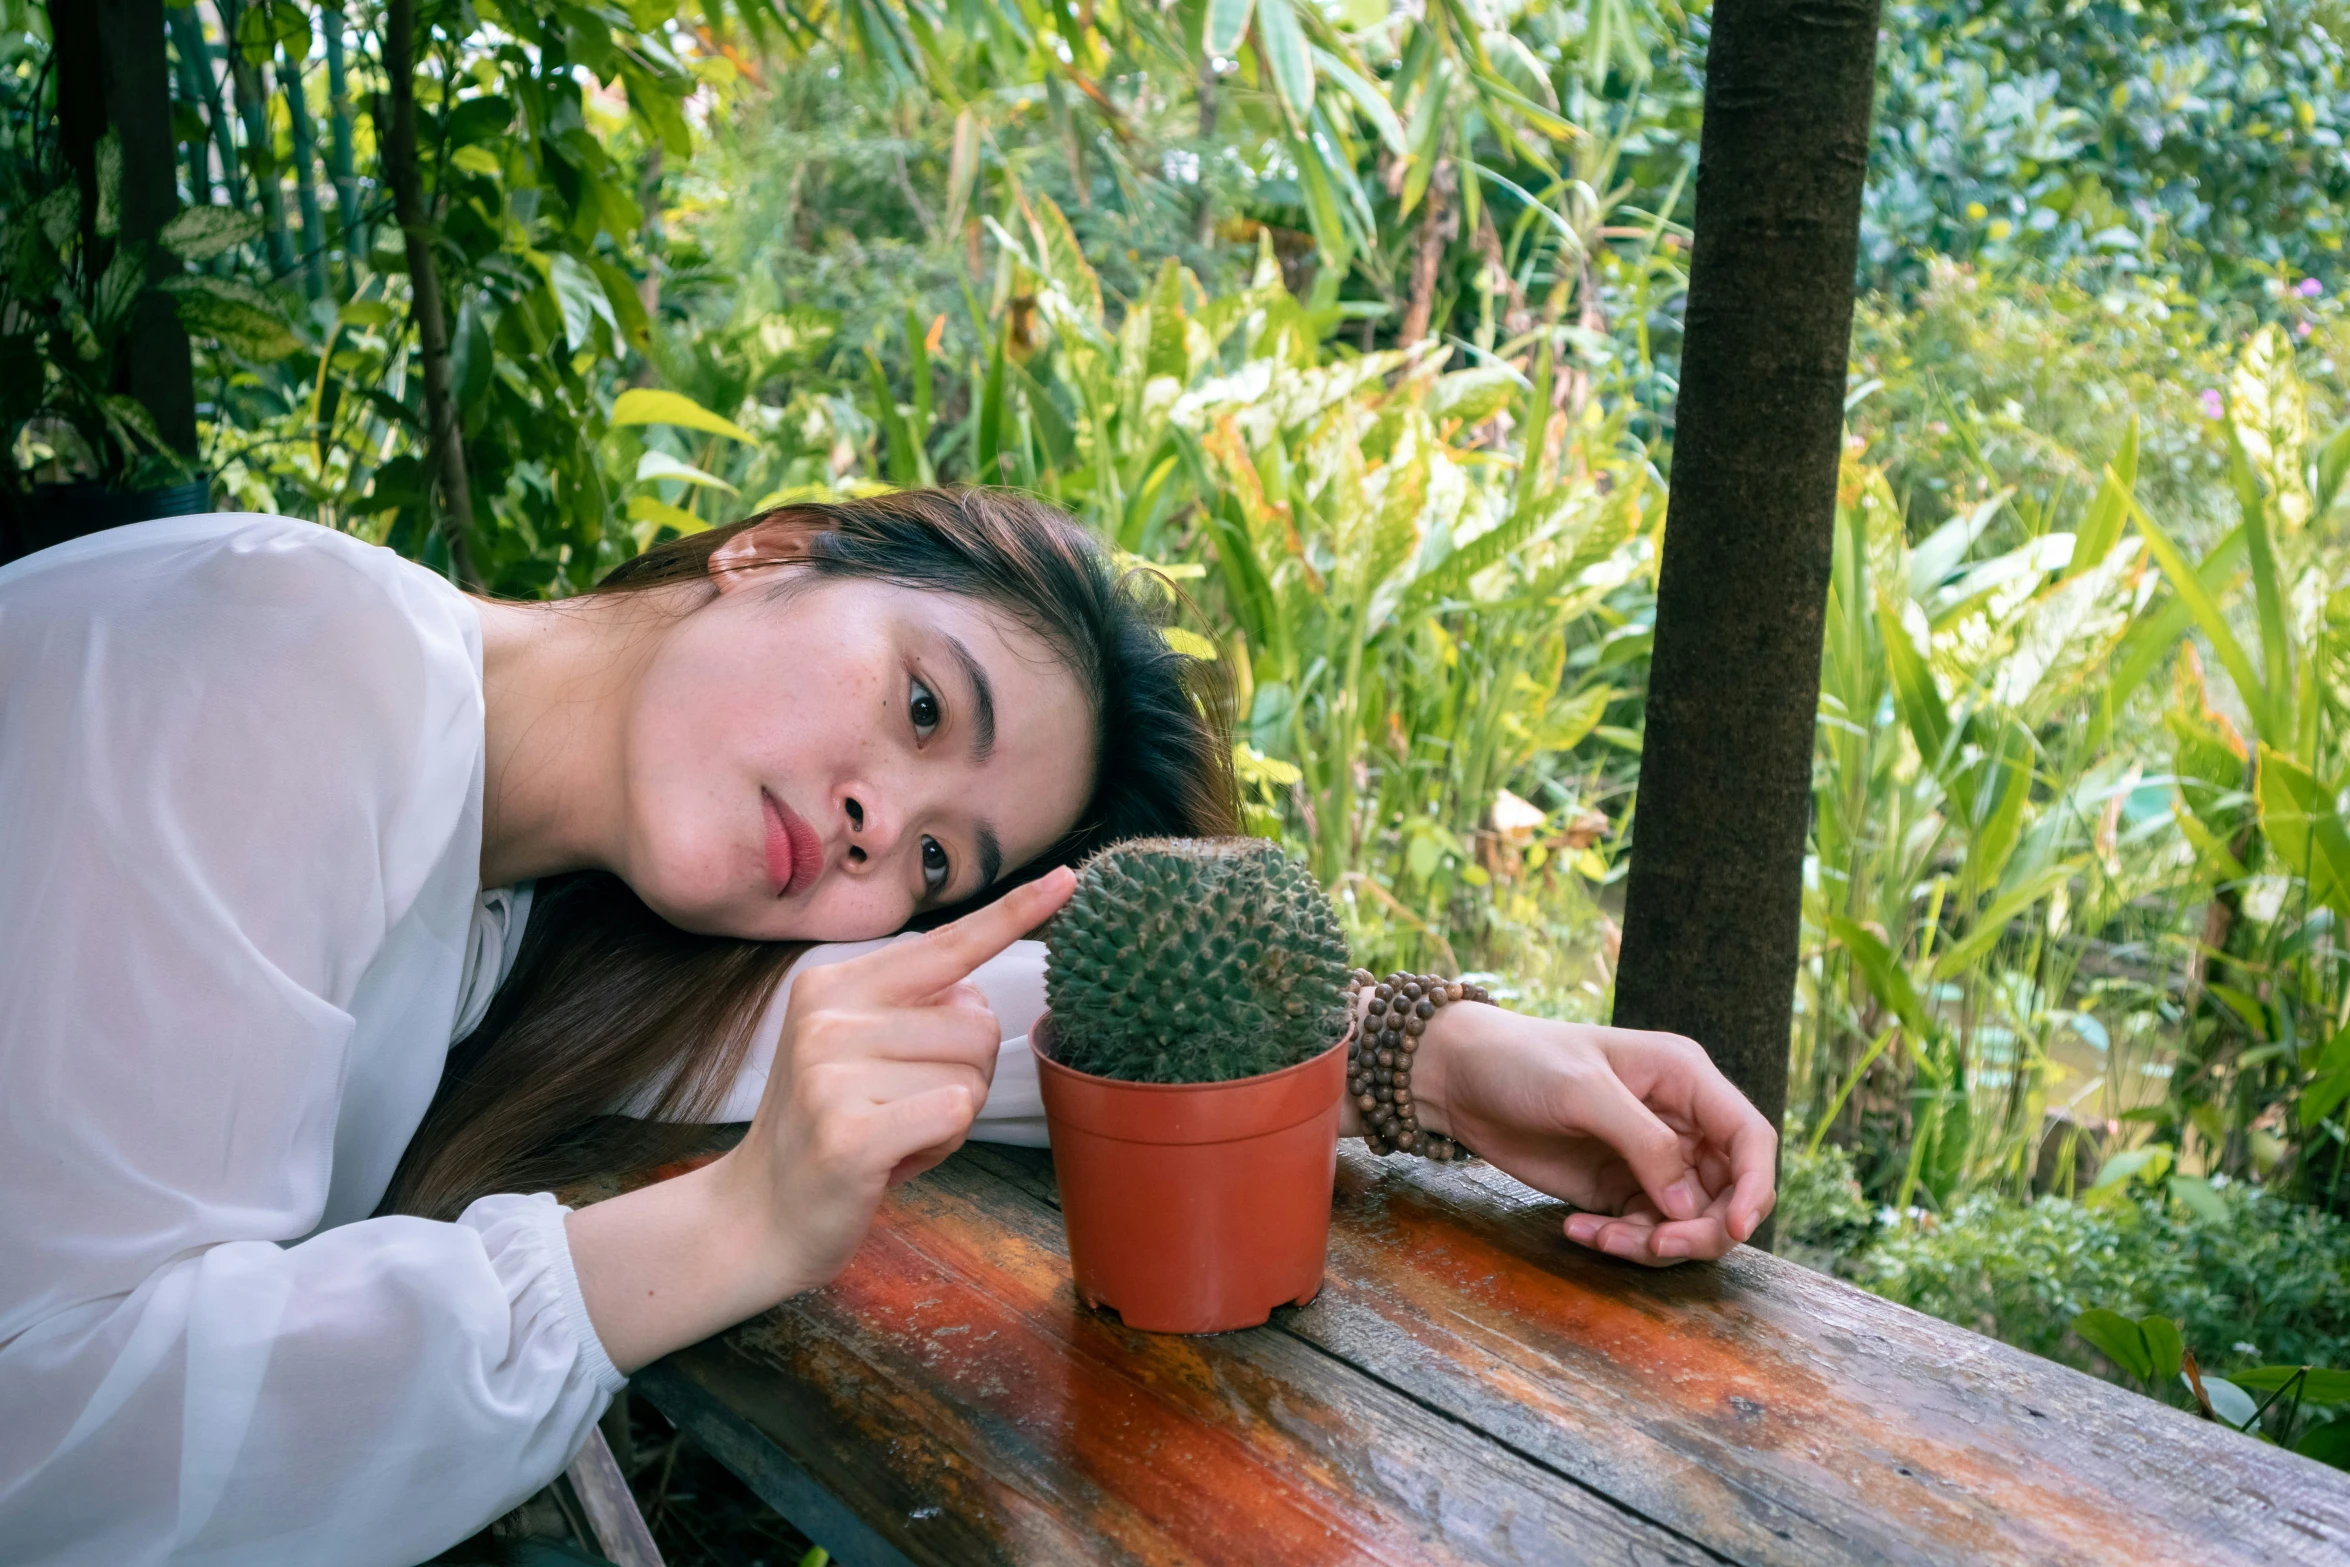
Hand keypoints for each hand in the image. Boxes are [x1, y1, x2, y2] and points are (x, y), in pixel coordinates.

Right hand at [568, 867, 1073, 1371]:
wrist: (759, 1215)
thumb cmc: (833, 1127)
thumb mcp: (858, 1049)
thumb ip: (914, 1010)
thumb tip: (978, 1001)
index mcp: (835, 984)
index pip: (944, 943)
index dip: (1013, 912)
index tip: (1068, 879)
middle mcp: (828, 1016)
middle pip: (979, 1023)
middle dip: (968, 1073)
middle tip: (905, 1107)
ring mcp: (830, 1073)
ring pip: (970, 1076)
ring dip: (950, 1118)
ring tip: (892, 1133)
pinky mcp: (847, 1133)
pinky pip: (953, 1114)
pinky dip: (940, 1146)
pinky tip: (891, 1162)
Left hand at [1404, 1003, 1775, 1265]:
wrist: (1458, 1078)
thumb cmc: (1522, 1062)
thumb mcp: (1583, 1091)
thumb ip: (1644, 1144)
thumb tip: (1688, 1207)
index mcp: (1685, 1079)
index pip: (1750, 1138)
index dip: (1756, 1187)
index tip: (1731, 1230)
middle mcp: (1679, 1122)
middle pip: (1728, 1193)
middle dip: (1700, 1230)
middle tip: (1654, 1246)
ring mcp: (1650, 1160)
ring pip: (1687, 1222)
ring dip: (1652, 1243)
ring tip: (1596, 1235)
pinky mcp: (1617, 1189)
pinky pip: (1643, 1232)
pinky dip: (1618, 1242)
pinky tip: (1575, 1229)